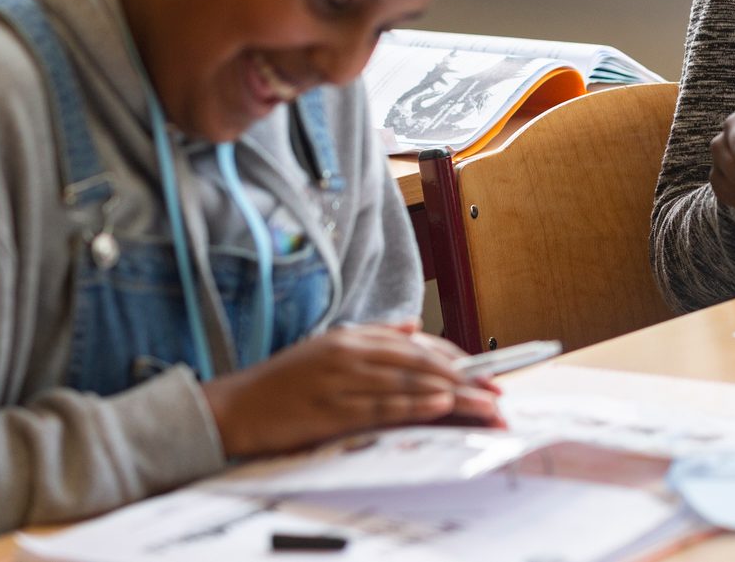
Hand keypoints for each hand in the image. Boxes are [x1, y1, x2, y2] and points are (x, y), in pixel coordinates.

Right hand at [201, 324, 501, 460]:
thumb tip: (413, 325)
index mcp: (353, 337)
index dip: (453, 358)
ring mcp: (341, 380)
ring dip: (451, 394)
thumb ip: (374, 335)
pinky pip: (382, 407)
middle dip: (464, 378)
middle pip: (419, 363)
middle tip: (497, 392)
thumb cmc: (285, 382)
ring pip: (407, 384)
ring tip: (483, 404)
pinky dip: (415, 405)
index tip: (483, 372)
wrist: (237, 408)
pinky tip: (440, 406)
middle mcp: (351, 353)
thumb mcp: (328, 347)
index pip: (415, 344)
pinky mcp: (332, 409)